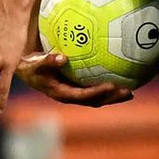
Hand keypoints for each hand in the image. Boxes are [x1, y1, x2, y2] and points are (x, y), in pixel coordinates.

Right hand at [16, 51, 132, 107]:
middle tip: (129, 92)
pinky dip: (107, 86)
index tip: (111, 85)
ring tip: (131, 90)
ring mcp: (75, 93)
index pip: (83, 95)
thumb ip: (47, 61)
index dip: (98, 92)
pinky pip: (94, 88)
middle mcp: (71, 96)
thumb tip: (62, 57)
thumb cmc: (31, 66)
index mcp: (62, 93)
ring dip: (114, 96)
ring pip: (98, 97)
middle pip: (95, 100)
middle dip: (112, 98)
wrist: (27, 71)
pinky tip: (119, 77)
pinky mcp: (77, 87)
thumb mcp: (36, 64)